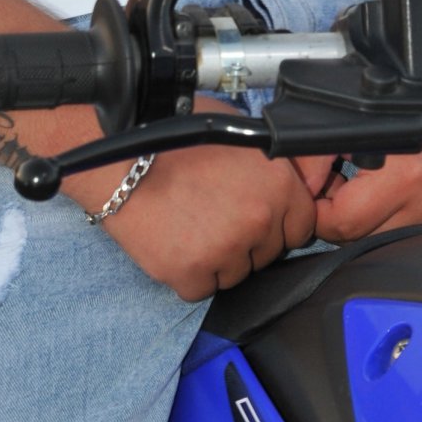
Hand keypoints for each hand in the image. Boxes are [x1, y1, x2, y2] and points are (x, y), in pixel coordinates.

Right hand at [65, 103, 318, 298]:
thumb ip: (268, 163)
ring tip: (190, 226)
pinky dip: (188, 275)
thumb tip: (286, 179)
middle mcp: (260, 219)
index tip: (255, 216)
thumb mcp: (237, 131)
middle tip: (214, 216)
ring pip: (237, 275)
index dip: (277, 222)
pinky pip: (203, 289)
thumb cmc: (173, 136)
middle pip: (269, 253)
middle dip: (247, 241)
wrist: (120, 157)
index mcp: (279, 183)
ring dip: (218, 260)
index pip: (301, 226)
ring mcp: (228, 250)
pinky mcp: (194, 274)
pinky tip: (174, 244)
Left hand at [313, 120, 421, 244]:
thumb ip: (319, 155)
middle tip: (343, 192)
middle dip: (342, 220)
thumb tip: (303, 190)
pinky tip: (390, 203)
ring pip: (378, 246)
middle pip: (359, 240)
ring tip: (369, 194)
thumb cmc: (404, 114)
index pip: (342, 223)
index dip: (320, 212)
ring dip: (365, 226)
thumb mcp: (357, 125)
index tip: (319, 197)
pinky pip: (405, 241)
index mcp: (405, 175)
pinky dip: (389, 226)